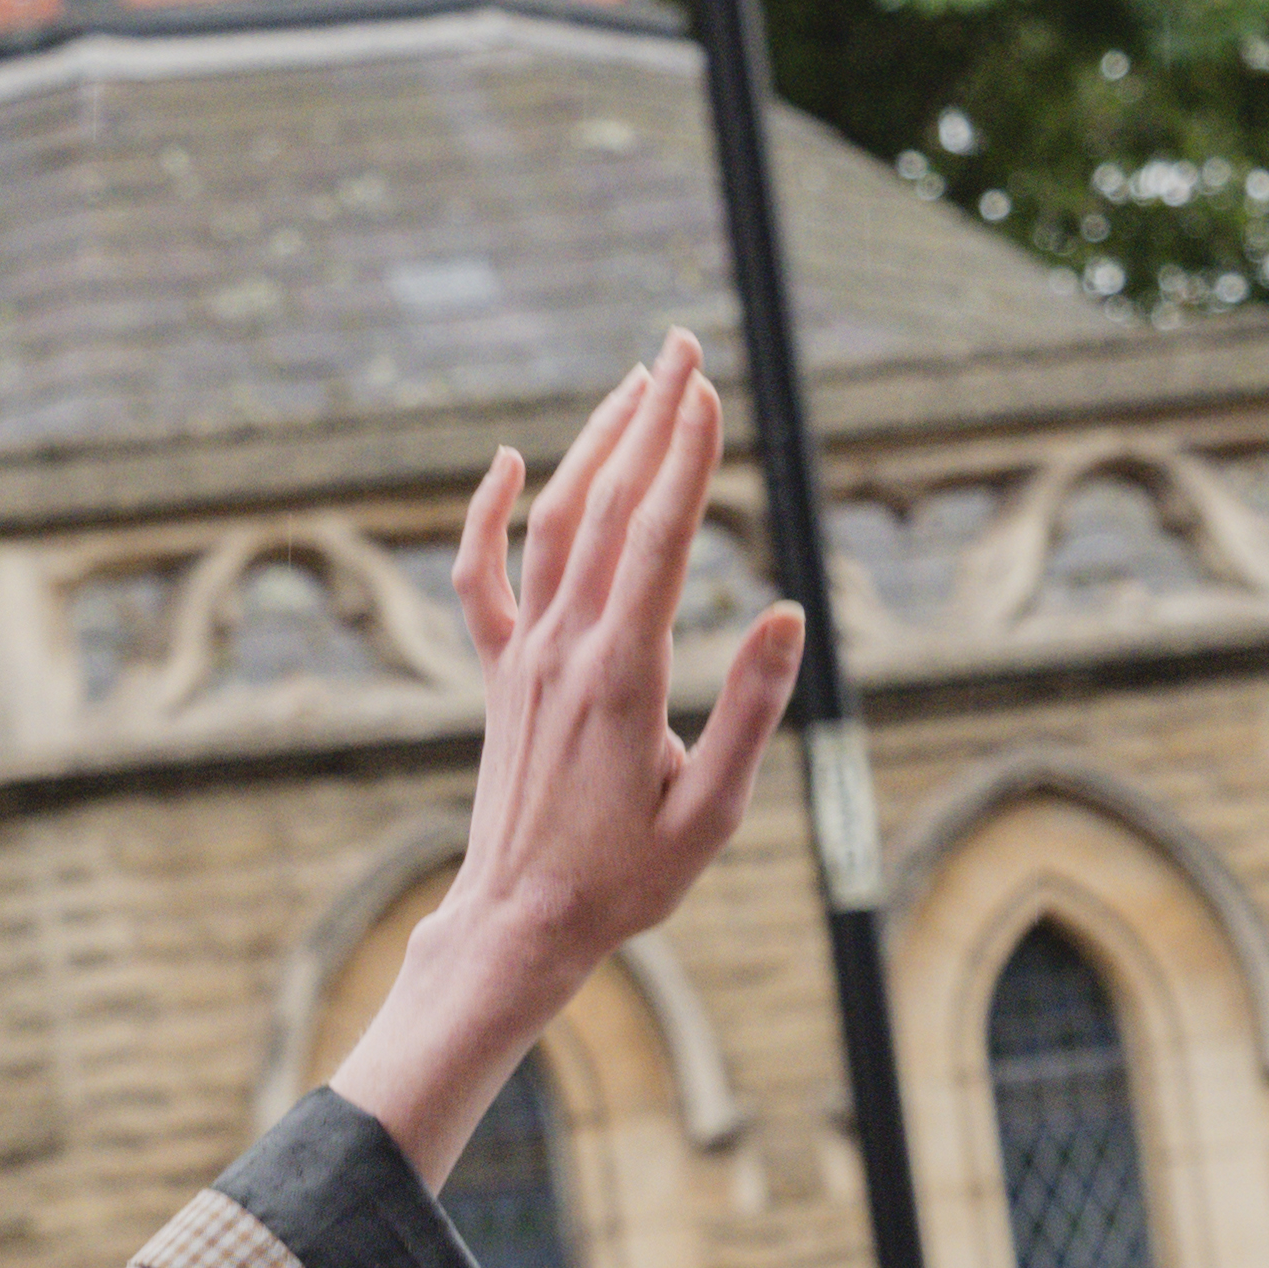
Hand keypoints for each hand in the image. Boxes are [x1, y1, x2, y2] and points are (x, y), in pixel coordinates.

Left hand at [333, 331, 805, 1190]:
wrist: (519, 922)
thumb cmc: (625, 880)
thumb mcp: (713, 813)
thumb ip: (752, 711)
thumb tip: (788, 611)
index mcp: (624, 676)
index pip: (658, 537)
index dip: (685, 455)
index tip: (710, 388)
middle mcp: (566, 650)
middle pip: (608, 506)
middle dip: (650, 419)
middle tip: (685, 345)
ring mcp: (525, 658)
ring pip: (551, 525)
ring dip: (592, 446)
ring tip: (636, 383)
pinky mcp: (499, 676)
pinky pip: (480, 580)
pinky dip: (484, 515)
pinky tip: (504, 462)